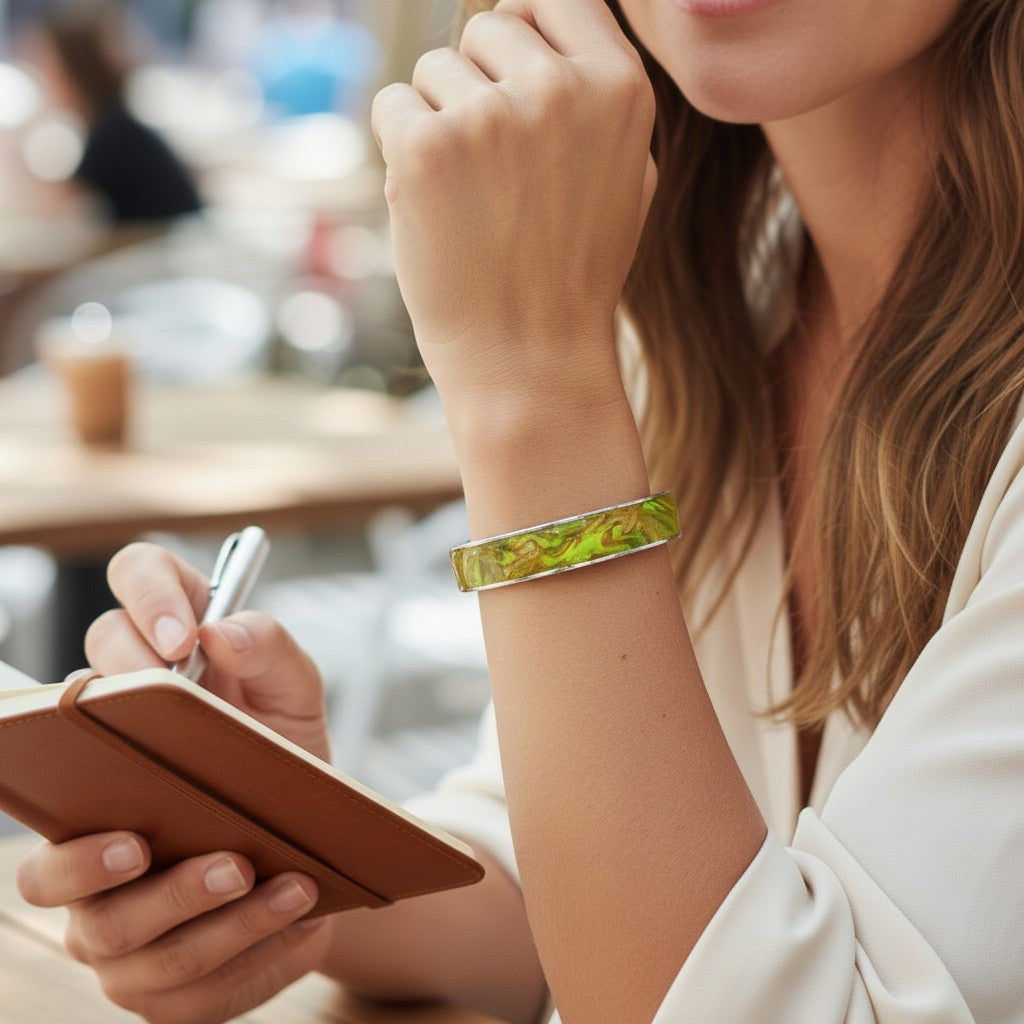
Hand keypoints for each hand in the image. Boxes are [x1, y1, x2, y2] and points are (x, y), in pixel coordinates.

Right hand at [14, 541, 334, 1022]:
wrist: (327, 843)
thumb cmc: (287, 759)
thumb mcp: (295, 699)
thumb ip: (269, 652)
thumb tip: (220, 632)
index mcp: (130, 715)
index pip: (109, 633)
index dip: (133, 614)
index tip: (183, 641)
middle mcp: (95, 804)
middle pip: (49, 840)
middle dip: (94, 852)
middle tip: (151, 840)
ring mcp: (106, 897)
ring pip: (104, 925)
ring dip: (187, 907)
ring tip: (268, 878)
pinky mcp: (146, 963)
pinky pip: (172, 982)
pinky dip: (244, 952)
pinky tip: (300, 919)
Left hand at [372, 0, 656, 407]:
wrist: (529, 360)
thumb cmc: (574, 272)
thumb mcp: (628, 175)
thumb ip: (596, 90)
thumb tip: (537, 13)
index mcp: (620, 87)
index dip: (526, 33)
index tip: (516, 83)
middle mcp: (559, 88)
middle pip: (487, 25)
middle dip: (480, 83)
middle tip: (497, 170)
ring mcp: (490, 116)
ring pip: (433, 68)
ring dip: (440, 122)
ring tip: (472, 200)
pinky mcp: (426, 148)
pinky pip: (390, 104)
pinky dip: (400, 150)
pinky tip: (434, 206)